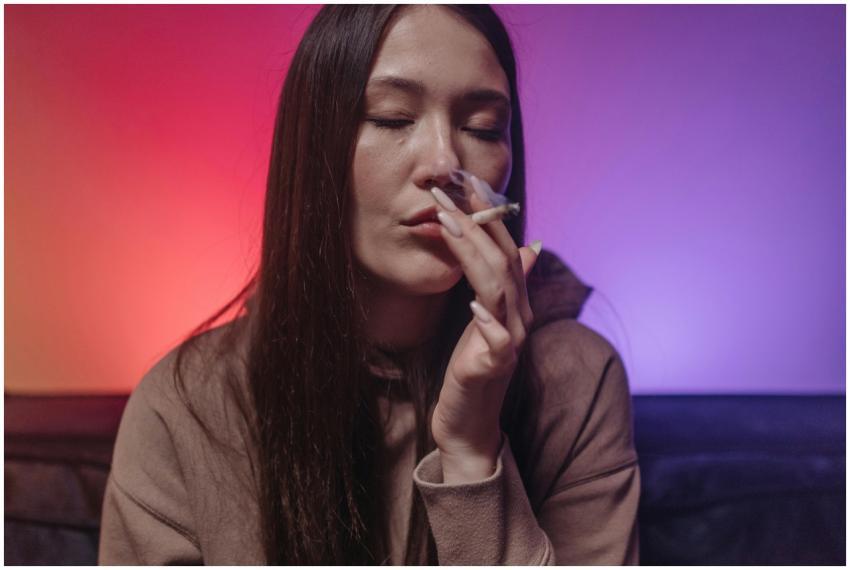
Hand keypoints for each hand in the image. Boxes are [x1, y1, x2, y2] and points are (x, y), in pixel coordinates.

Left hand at [429, 184, 540, 482]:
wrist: (467, 423)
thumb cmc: (470, 369)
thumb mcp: (484, 319)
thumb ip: (499, 284)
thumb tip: (526, 247)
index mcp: (514, 302)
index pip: (504, 248)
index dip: (486, 215)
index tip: (461, 183)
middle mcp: (518, 317)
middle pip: (502, 260)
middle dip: (475, 222)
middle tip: (446, 192)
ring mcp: (510, 342)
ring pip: (498, 288)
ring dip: (472, 253)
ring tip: (447, 224)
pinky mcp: (495, 366)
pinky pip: (497, 338)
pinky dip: (485, 317)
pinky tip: (469, 301)